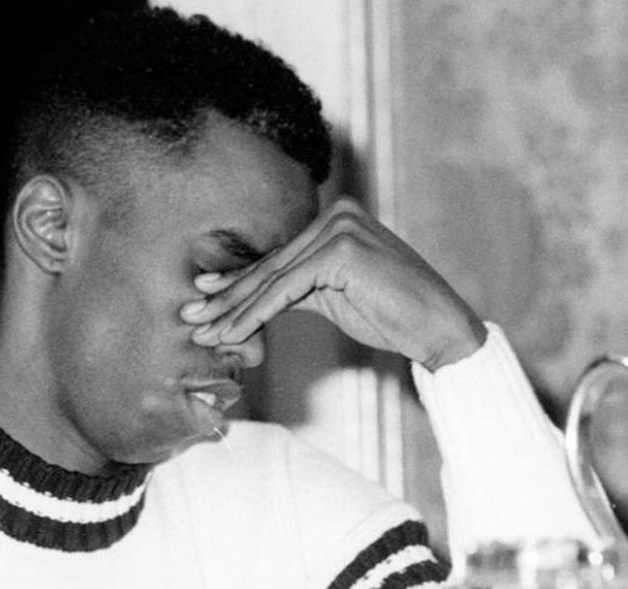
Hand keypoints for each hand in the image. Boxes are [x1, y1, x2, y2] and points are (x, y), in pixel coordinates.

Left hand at [181, 197, 486, 370]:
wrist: (439, 328)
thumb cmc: (391, 315)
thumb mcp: (333, 296)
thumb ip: (297, 288)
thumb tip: (254, 296)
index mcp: (335, 218)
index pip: (277, 257)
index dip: (236, 281)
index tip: (202, 298)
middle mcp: (336, 215)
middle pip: (269, 266)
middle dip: (226, 296)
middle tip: (188, 316)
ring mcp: (340, 229)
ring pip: (273, 279)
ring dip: (233, 310)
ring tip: (203, 333)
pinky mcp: (342, 251)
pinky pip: (287, 289)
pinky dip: (257, 314)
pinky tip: (233, 334)